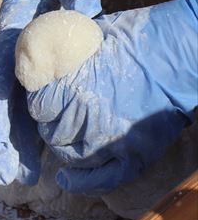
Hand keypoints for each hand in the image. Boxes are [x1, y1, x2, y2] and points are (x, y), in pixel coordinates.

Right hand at [0, 0, 100, 185]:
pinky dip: (21, 132)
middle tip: (6, 177)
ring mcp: (15, 65)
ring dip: (9, 143)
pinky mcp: (28, 70)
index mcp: (9, 37)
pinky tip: (28, 156)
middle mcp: (7, 56)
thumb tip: (86, 16)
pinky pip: (21, 105)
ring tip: (15, 177)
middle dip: (0, 142)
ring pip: (7, 111)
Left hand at [27, 0, 197, 193]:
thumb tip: (40, 57)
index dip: (41, 101)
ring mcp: (109, 141)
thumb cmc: (135, 38)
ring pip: (67, 155)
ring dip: (65, 145)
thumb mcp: (86, 37)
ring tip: (72, 133)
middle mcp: (85, 118)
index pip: (37, 106)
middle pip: (49, 132)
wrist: (181, 53)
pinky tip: (65, 179)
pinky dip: (80, 182)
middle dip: (51, 123)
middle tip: (61, 114)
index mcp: (70, 89)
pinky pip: (99, 179)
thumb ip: (60, 55)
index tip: (47, 96)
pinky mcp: (134, 156)